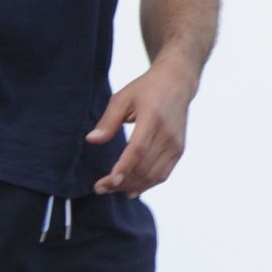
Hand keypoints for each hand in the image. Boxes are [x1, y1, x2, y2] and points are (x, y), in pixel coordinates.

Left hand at [86, 64, 195, 197]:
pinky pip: (163, 174)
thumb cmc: (146, 89)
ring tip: (112, 188)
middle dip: (121, 182)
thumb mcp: (123, 98)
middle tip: (100, 188)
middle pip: (144, 167)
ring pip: (153, 176)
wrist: (177, 83)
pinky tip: (131, 189)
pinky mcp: (179, 150)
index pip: (138, 149)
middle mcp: (168, 133)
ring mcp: (176, 144)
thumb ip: (108, 121)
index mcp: (153, 117)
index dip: (124, 168)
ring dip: (132, 186)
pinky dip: (147, 185)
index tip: (108, 182)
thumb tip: (92, 140)